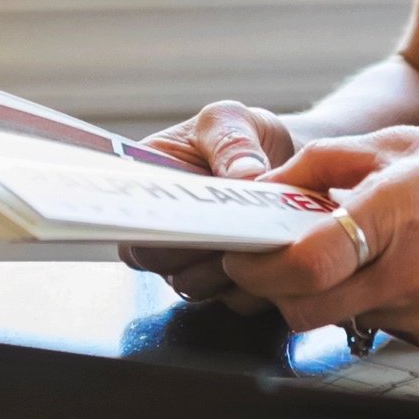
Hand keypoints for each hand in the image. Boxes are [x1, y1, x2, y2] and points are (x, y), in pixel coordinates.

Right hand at [123, 101, 298, 302]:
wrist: (287, 159)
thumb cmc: (247, 136)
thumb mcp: (233, 120)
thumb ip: (231, 142)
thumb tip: (243, 175)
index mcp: (148, 187)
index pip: (132, 225)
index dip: (153, 230)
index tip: (187, 222)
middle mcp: (162, 231)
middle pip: (158, 261)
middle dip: (198, 247)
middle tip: (239, 225)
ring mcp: (191, 261)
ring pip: (193, 285)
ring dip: (228, 265)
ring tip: (262, 231)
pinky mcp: (226, 282)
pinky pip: (232, 298)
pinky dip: (255, 279)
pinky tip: (276, 250)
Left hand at [219, 126, 418, 353]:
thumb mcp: (400, 143)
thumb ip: (324, 164)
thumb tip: (268, 190)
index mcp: (396, 211)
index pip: (305, 262)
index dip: (260, 267)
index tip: (244, 255)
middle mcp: (412, 271)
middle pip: (305, 309)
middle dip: (278, 290)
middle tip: (279, 261)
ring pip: (339, 320)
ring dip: (330, 293)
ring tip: (357, 253)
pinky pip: (380, 328)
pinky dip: (372, 303)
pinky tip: (398, 270)